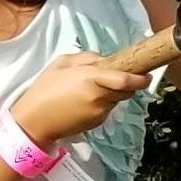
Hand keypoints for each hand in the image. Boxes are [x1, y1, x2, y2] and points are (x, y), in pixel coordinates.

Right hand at [10, 50, 145, 146]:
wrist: (33, 122)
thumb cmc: (44, 89)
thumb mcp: (61, 63)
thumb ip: (86, 58)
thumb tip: (105, 60)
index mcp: (91, 78)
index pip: (126, 80)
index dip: (140, 78)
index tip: (146, 74)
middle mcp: (100, 96)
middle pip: (127, 90)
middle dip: (129, 83)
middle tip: (117, 76)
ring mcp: (100, 111)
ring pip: (118, 99)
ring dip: (114, 92)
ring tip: (93, 89)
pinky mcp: (98, 122)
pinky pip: (108, 108)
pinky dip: (104, 102)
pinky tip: (85, 101)